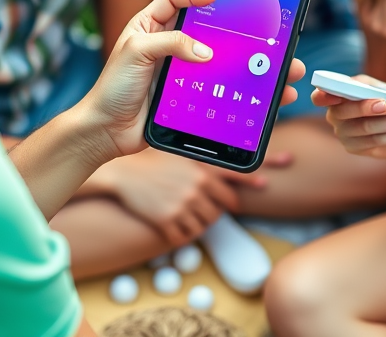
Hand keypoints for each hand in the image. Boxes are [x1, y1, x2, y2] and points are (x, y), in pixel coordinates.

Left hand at [80, 0, 304, 159]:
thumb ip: (171, 43)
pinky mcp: (187, 94)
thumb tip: (206, 51)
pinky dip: (238, 88)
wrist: (106, 132)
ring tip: (277, 68)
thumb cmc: (112, 87)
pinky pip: (216, 86)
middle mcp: (167, 44)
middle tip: (262, 28)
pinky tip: (258, 94)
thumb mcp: (136, 53)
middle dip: (237, 30)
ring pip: (219, 60)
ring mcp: (179, 70)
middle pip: (207, 30)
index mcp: (150, 26)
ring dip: (247, 63)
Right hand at [100, 149, 267, 245]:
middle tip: (211, 208)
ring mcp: (182, 206)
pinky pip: (184, 237)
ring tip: (190, 216)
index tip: (264, 185)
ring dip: (200, 223)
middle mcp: (196, 187)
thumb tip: (224, 148)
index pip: (234, 180)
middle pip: (222, 208)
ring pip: (205, 225)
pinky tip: (175, 228)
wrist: (121, 173)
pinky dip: (182, 235)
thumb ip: (202, 153)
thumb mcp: (179, 149)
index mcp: (201, 169)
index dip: (250, 183)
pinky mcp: (167, 221)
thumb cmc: (150, 158)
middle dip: (219, 209)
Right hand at [313, 74, 385, 159]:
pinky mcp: (352, 148)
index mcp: (337, 95)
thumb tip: (373, 95)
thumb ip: (375, 88)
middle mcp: (334, 114)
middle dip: (365, 107)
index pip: (319, 96)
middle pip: (342, 112)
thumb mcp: (384, 89)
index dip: (322, 96)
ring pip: (363, 128)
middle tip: (384, 105)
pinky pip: (373, 142)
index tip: (334, 95)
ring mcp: (341, 133)